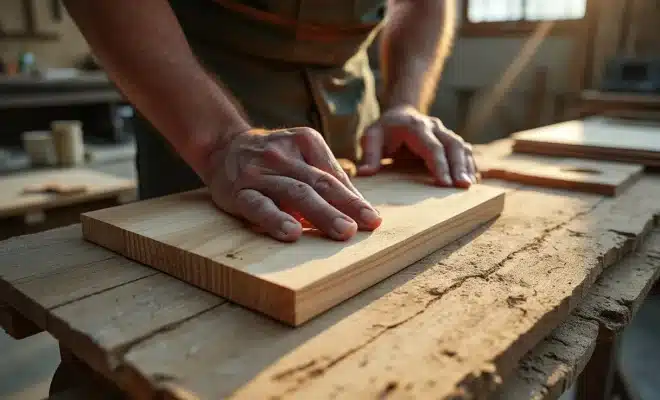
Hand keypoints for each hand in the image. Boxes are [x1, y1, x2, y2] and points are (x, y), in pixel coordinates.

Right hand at [206, 127, 381, 241]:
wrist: (223, 147)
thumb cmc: (273, 159)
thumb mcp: (301, 155)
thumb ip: (325, 177)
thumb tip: (358, 208)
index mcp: (306, 141)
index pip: (334, 174)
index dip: (354, 198)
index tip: (372, 219)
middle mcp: (284, 154)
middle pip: (320, 183)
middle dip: (346, 205)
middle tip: (367, 224)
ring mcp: (260, 172)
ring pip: (295, 193)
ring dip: (321, 214)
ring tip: (343, 231)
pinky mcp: (239, 191)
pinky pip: (259, 206)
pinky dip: (276, 219)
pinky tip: (292, 232)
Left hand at [357, 105, 478, 187]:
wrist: (399, 115)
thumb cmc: (384, 130)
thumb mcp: (371, 137)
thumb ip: (370, 154)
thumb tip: (365, 174)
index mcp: (415, 127)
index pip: (432, 146)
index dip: (440, 164)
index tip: (445, 183)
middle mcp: (434, 127)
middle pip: (452, 145)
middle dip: (459, 166)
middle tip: (463, 186)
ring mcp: (444, 132)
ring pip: (461, 146)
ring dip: (467, 165)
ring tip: (469, 185)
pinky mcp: (450, 139)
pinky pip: (464, 150)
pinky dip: (470, 164)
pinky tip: (474, 179)